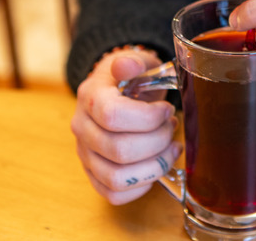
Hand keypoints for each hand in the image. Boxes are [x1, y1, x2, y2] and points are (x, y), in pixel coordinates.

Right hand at [71, 48, 180, 204]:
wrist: (118, 91)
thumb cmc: (132, 78)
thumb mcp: (136, 61)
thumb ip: (133, 61)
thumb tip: (126, 66)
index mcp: (91, 96)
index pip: (113, 116)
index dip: (148, 118)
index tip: (167, 110)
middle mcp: (82, 128)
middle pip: (120, 150)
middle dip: (158, 141)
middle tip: (172, 127)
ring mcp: (86, 154)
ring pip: (117, 178)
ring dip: (155, 167)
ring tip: (171, 148)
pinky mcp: (94, 173)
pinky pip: (114, 194)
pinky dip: (142, 186)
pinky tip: (157, 165)